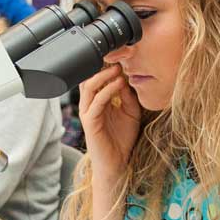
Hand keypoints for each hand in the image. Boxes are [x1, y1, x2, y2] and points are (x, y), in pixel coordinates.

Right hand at [78, 64, 140, 181]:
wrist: (117, 164)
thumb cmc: (122, 140)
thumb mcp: (131, 113)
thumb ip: (128, 96)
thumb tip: (126, 78)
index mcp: (98, 101)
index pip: (96, 78)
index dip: (106, 66)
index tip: (121, 56)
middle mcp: (90, 105)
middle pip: (89, 78)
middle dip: (101, 66)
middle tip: (117, 57)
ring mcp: (88, 113)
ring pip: (89, 87)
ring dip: (104, 75)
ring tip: (118, 69)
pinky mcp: (90, 122)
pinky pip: (97, 102)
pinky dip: (108, 90)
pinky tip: (119, 84)